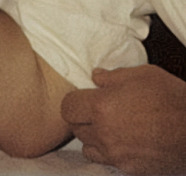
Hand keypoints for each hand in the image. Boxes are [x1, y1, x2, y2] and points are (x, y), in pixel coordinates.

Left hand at [62, 64, 185, 173]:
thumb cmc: (171, 98)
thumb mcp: (142, 74)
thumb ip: (113, 76)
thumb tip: (96, 76)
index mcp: (102, 108)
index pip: (68, 108)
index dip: (75, 100)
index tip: (85, 97)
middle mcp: (104, 134)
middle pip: (77, 129)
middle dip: (83, 118)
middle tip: (99, 110)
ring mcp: (117, 156)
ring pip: (89, 149)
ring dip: (94, 138)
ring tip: (111, 126)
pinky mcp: (131, 170)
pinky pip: (109, 162)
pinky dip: (111, 153)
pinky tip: (126, 141)